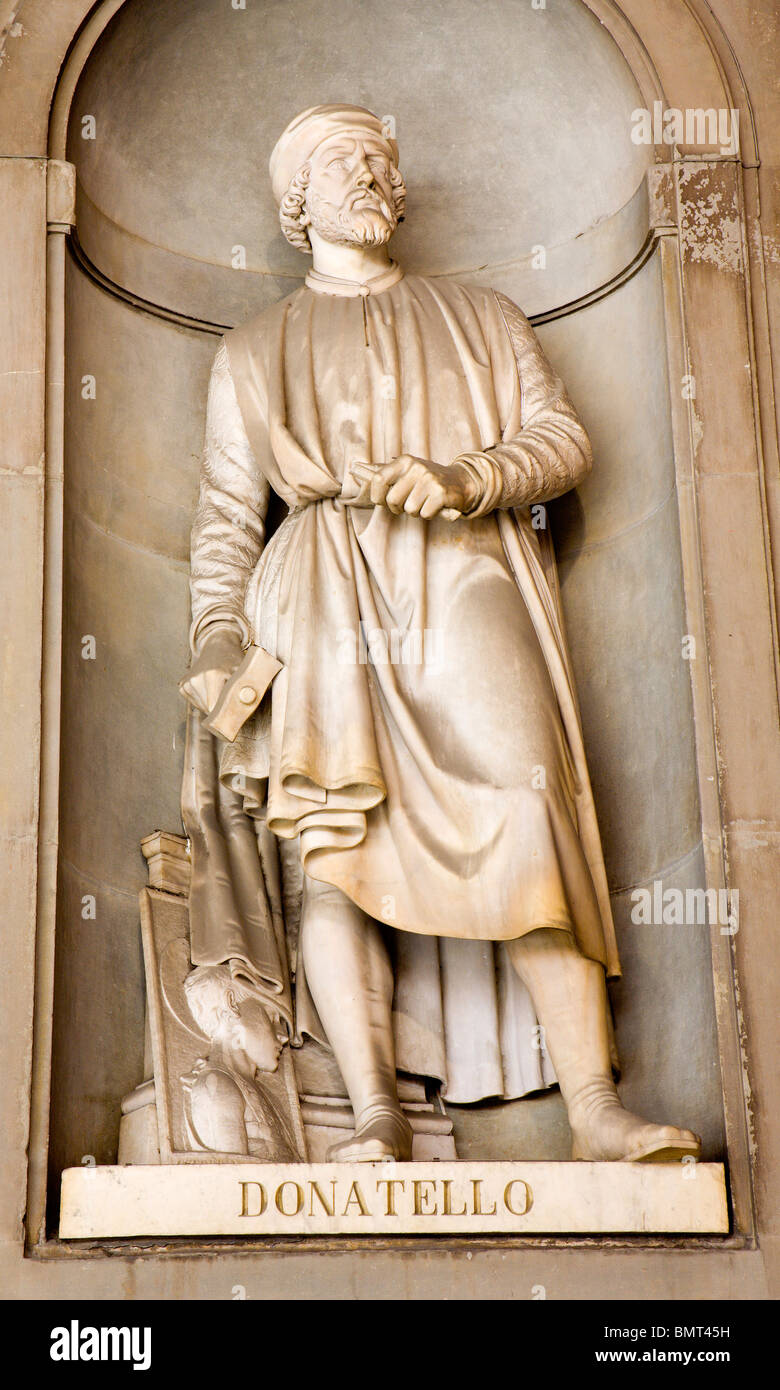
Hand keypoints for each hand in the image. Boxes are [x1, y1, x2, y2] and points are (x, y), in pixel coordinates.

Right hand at [179, 625, 243, 715]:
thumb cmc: (234, 660)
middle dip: (220, 709)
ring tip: (220, 689)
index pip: (215, 708)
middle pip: (208, 710)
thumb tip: (245, 705)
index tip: (234, 714)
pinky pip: (196, 703)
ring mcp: (187, 683)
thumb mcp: (244, 672)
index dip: (226, 714)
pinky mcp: (183, 686)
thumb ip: (245, 689)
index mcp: (212, 676)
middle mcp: (196, 680)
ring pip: (202, 708)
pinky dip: (205, 700)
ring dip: (213, 705)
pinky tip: (211, 689)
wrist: (217, 647)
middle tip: (229, 698)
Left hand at [349, 455, 478, 518]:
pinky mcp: (441, 493)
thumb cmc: (428, 481)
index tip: (381, 502)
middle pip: (393, 499)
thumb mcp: (409, 472)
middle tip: (407, 504)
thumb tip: (357, 472)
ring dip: (415, 512)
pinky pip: (424, 514)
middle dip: (398, 508)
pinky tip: (434, 505)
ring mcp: (429, 480)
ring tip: (424, 502)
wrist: (460, 482)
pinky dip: (428, 514)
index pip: (378, 479)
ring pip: (409, 509)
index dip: (376, 496)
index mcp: (405, 461)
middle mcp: (417, 468)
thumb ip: (389, 476)